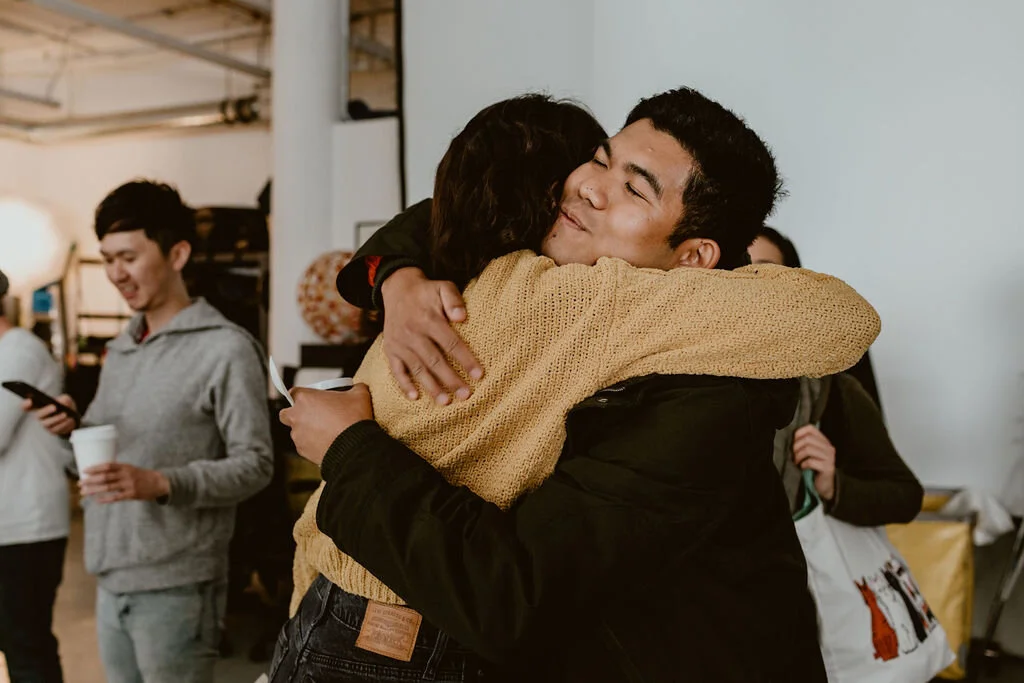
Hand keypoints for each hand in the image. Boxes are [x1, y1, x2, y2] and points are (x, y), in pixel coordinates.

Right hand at [25, 394, 77, 435]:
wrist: (73, 417)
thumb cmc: (65, 406)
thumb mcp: (66, 399)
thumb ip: (64, 399)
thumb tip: (62, 402)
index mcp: (39, 406)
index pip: (27, 407)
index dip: (25, 405)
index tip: (29, 401)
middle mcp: (40, 416)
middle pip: (39, 415)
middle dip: (46, 411)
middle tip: (54, 407)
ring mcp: (46, 424)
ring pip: (48, 423)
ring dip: (57, 418)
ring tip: (65, 414)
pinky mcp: (53, 431)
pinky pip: (57, 429)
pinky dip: (64, 424)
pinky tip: (69, 420)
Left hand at [80, 463, 169, 503]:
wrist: (158, 483)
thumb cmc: (142, 475)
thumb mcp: (131, 469)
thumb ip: (118, 470)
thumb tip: (100, 472)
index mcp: (125, 467)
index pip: (107, 466)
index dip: (95, 468)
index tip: (84, 471)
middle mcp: (126, 475)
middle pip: (105, 477)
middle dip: (91, 480)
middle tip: (80, 483)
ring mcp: (129, 485)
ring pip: (108, 487)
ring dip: (94, 490)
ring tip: (84, 492)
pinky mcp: (131, 494)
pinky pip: (116, 497)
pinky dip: (106, 499)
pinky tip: (98, 500)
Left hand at [279, 385, 373, 465]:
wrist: (355, 447)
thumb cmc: (353, 419)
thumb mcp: (359, 395)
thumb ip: (355, 387)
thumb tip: (358, 388)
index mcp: (305, 398)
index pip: (293, 392)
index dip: (303, 395)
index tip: (312, 399)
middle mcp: (296, 416)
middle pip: (286, 414)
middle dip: (295, 414)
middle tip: (313, 415)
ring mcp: (298, 434)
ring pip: (296, 431)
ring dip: (307, 430)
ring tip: (326, 431)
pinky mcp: (302, 450)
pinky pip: (304, 445)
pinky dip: (312, 444)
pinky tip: (327, 442)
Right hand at [380, 267, 482, 404]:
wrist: (397, 288)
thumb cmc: (426, 291)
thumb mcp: (443, 287)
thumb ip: (453, 300)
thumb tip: (463, 317)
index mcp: (428, 319)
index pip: (451, 343)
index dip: (466, 359)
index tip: (479, 375)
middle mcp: (413, 333)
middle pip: (435, 360)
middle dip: (451, 380)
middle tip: (466, 395)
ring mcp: (400, 343)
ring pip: (417, 369)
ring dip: (431, 387)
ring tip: (446, 402)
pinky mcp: (390, 350)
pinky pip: (396, 370)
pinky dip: (404, 384)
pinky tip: (415, 397)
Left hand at [793, 425, 837, 500]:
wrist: (825, 485)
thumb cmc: (814, 468)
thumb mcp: (810, 453)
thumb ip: (804, 443)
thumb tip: (790, 437)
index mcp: (824, 441)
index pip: (810, 428)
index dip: (798, 433)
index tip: (793, 443)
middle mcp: (829, 447)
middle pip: (807, 439)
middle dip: (796, 447)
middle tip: (793, 456)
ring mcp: (830, 457)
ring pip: (808, 449)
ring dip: (798, 456)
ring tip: (797, 462)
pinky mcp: (828, 468)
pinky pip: (811, 461)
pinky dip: (803, 464)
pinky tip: (803, 467)